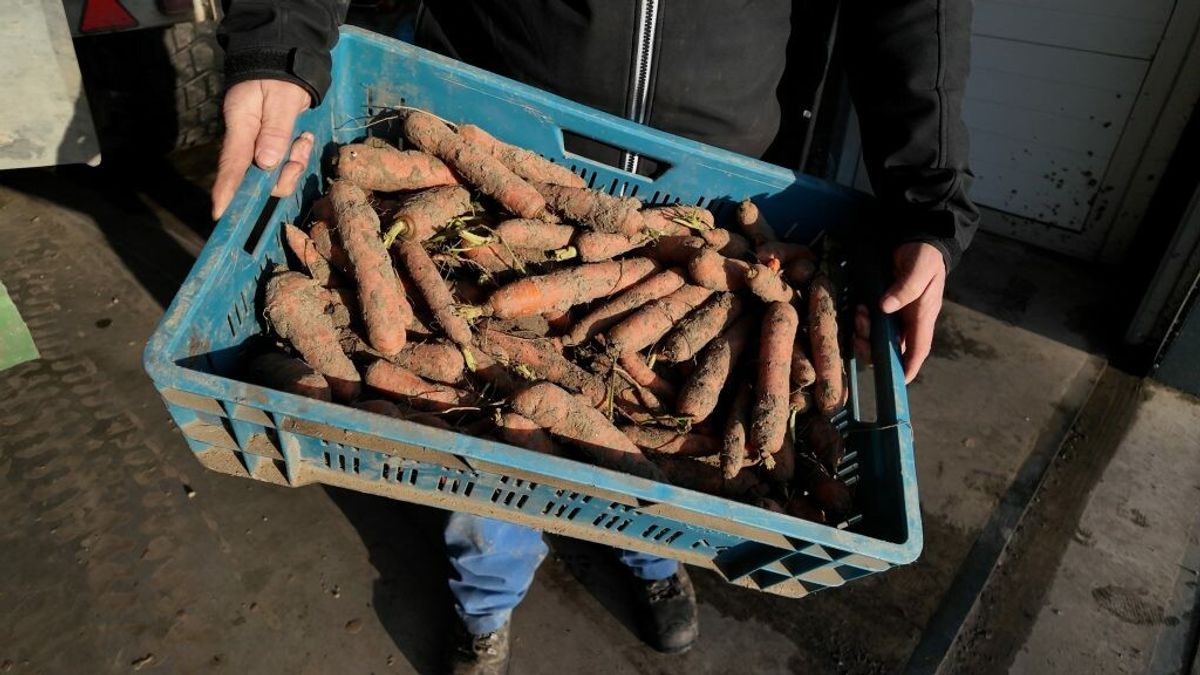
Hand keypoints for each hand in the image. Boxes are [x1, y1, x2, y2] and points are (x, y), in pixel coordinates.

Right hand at [211, 80, 314, 219]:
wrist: (284, 57)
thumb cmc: (280, 75)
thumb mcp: (282, 99)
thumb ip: (276, 130)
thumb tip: (266, 163)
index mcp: (241, 124)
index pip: (232, 163)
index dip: (226, 189)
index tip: (220, 212)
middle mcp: (245, 136)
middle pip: (258, 174)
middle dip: (284, 173)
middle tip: (301, 147)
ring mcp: (257, 141)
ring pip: (275, 170)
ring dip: (294, 161)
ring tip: (305, 138)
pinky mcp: (270, 142)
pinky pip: (284, 160)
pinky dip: (297, 154)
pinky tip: (304, 138)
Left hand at [853, 242, 945, 383]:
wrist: (916, 237)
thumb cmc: (924, 255)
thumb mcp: (919, 268)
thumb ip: (906, 287)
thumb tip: (886, 307)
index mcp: (922, 316)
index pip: (918, 349)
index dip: (909, 367)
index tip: (899, 382)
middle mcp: (908, 321)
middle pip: (891, 349)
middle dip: (873, 347)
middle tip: (861, 331)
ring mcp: (895, 315)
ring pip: (877, 338)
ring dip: (864, 333)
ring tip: (859, 313)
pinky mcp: (882, 306)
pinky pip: (869, 323)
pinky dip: (860, 321)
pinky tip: (858, 308)